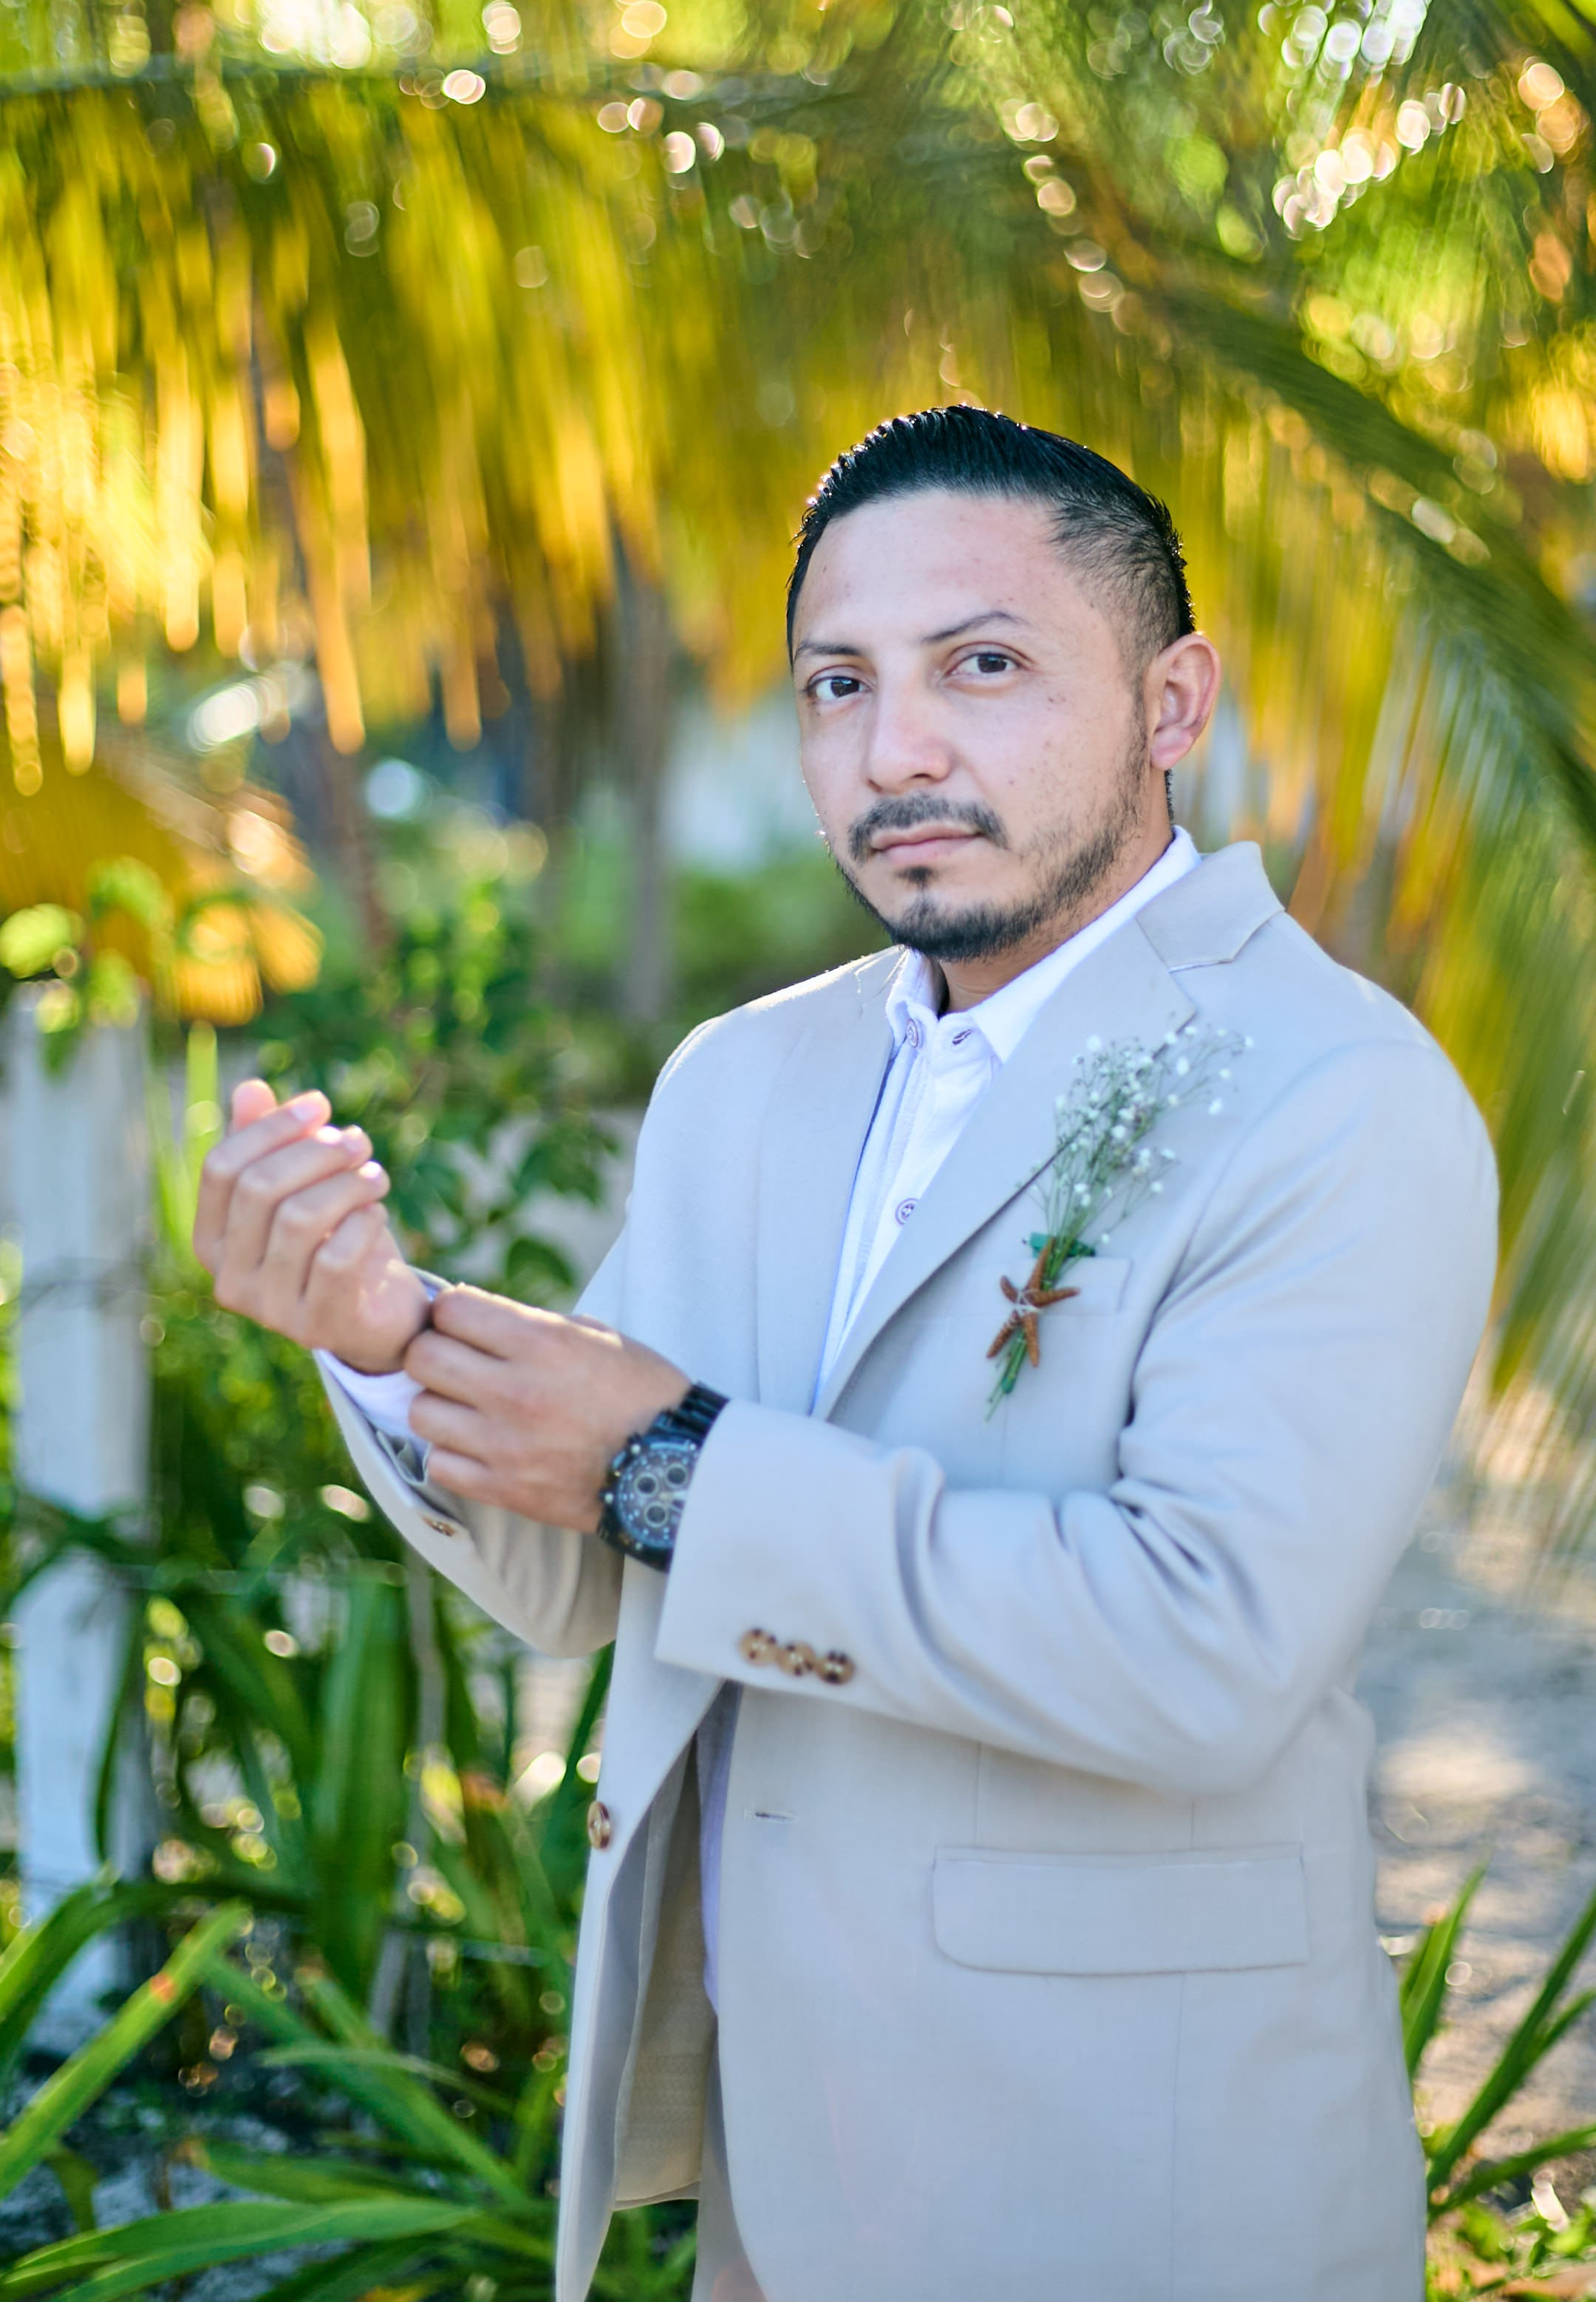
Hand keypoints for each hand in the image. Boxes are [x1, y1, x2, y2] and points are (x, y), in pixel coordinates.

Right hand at [193, 1081, 431, 1372]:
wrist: (379, 1313)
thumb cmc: (334, 1239)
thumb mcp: (302, 1187)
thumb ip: (270, 1142)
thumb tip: (249, 1088)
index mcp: (211, 1239)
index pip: (221, 1167)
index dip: (273, 1126)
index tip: (320, 1103)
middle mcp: (228, 1278)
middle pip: (260, 1187)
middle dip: (317, 1151)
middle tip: (359, 1142)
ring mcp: (270, 1309)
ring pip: (300, 1219)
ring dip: (348, 1183)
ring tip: (376, 1176)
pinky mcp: (318, 1325)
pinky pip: (336, 1259)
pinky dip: (363, 1224)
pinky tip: (376, 1215)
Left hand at [404, 1286, 690, 1531]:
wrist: (675, 1470)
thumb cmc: (643, 1394)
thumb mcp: (600, 1337)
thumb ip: (535, 1325)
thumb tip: (480, 1321)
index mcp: (542, 1342)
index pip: (450, 1308)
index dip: (452, 1312)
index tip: (466, 1325)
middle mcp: (515, 1390)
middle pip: (422, 1356)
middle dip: (435, 1353)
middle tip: (457, 1364)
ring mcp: (505, 1444)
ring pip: (421, 1412)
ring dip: (440, 1406)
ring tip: (468, 1410)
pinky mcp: (504, 1489)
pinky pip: (440, 1464)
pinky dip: (452, 1454)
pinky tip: (477, 1448)